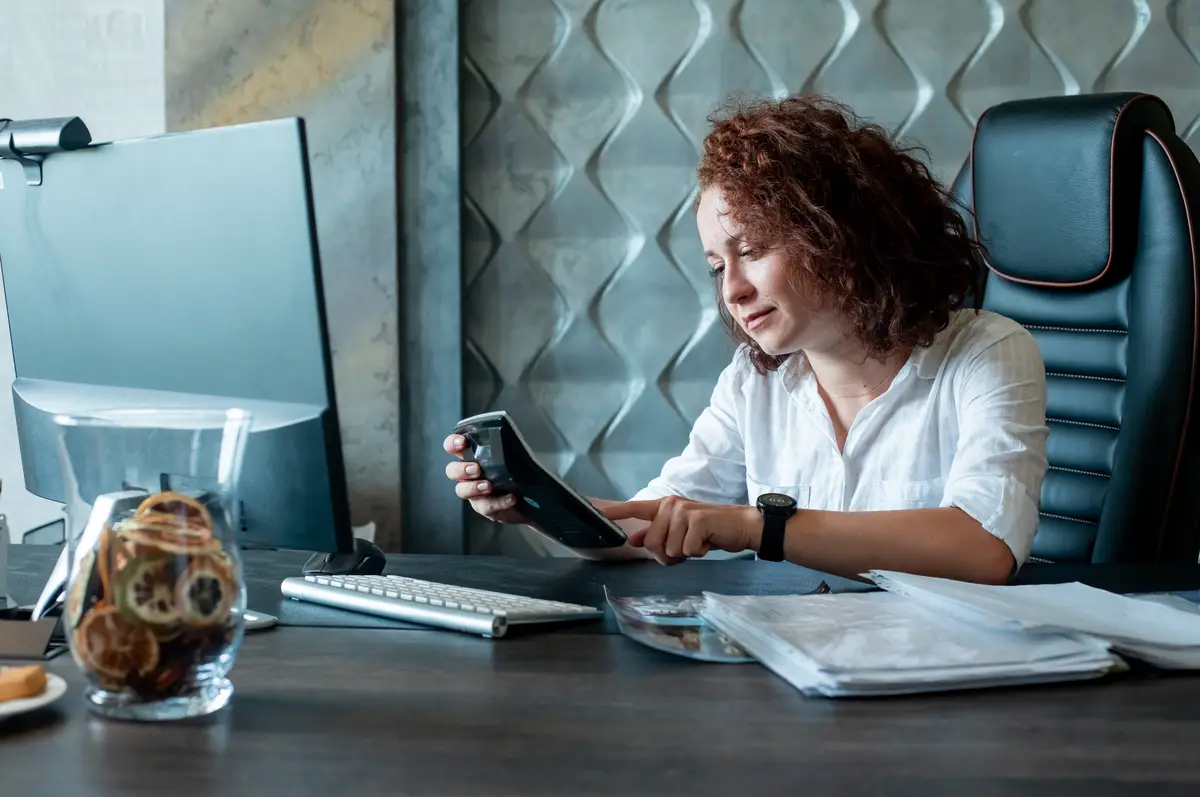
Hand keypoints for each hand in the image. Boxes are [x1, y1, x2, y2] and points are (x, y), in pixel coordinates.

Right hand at [443, 434, 526, 523]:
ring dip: (473, 487)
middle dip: (461, 469)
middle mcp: (469, 475)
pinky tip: (510, 498)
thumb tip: (512, 439)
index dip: (452, 444)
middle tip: (476, 469)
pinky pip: (485, 506)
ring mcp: (475, 493)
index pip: (454, 447)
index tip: (461, 442)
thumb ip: (507, 448)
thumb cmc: (519, 472)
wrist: (532, 497)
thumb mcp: (514, 457)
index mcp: (473, 457)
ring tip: (489, 486)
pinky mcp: (485, 508)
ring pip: (462, 491)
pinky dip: (498, 502)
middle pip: (452, 471)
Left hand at [602, 496, 760, 563]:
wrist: (740, 525)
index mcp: (663, 506)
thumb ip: (656, 534)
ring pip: (669, 550)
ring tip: (698, 542)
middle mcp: (670, 505)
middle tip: (686, 546)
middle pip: (651, 544)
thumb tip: (634, 540)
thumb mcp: (679, 533)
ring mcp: (683, 512)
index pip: (634, 508)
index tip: (596, 513)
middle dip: (668, 555)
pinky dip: (698, 553)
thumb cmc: (708, 531)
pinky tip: (707, 542)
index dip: (614, 512)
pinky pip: (686, 551)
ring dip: (685, 554)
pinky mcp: (697, 520)